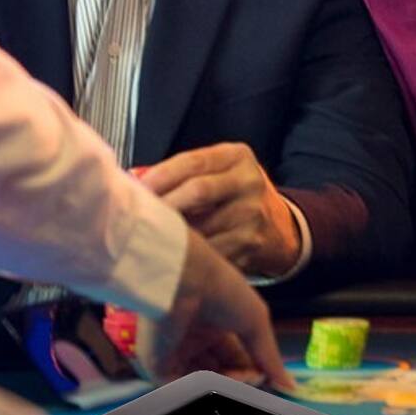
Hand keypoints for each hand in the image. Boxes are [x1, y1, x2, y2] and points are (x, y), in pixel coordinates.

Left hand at [137, 227, 294, 392]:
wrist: (187, 278)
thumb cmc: (223, 290)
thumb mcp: (256, 321)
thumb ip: (270, 357)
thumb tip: (290, 386)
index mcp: (216, 328)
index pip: (237, 360)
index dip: (253, 372)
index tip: (267, 378)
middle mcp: (196, 342)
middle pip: (221, 374)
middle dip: (241, 380)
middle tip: (254, 379)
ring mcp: (176, 353)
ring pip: (203, 384)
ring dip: (225, 385)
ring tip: (239, 377)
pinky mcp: (158, 364)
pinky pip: (181, 386)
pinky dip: (202, 389)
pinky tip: (220, 378)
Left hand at [138, 143, 301, 278]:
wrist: (280, 228)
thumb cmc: (235, 195)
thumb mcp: (219, 171)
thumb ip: (183, 172)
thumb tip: (135, 179)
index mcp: (238, 157)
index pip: (193, 161)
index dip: (161, 175)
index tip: (137, 188)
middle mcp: (249, 182)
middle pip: (198, 191)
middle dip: (164, 205)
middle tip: (140, 216)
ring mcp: (253, 215)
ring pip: (202, 227)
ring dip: (173, 235)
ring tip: (152, 236)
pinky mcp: (251, 246)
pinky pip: (210, 253)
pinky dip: (189, 257)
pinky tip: (174, 256)